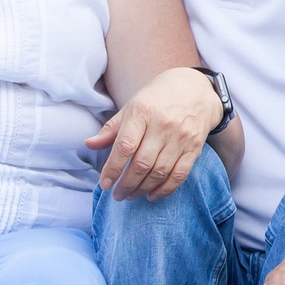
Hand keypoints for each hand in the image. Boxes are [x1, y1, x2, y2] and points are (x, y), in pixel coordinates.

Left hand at [88, 65, 220, 201]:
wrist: (195, 89)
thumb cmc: (157, 99)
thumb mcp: (132, 106)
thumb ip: (111, 128)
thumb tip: (89, 144)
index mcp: (143, 112)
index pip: (125, 146)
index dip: (113, 168)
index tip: (105, 184)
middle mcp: (163, 125)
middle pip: (142, 164)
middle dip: (126, 184)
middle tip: (117, 195)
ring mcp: (181, 137)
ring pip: (159, 172)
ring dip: (142, 189)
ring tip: (131, 195)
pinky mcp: (194, 147)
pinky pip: (179, 175)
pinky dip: (165, 189)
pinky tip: (152, 195)